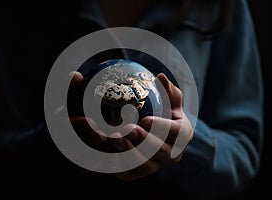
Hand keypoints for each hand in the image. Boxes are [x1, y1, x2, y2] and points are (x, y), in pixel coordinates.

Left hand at [69, 71, 192, 179]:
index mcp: (182, 136)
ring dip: (125, 152)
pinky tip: (99, 152)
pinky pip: (123, 170)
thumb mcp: (171, 101)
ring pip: (140, 164)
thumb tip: (161, 77)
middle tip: (126, 129)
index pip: (176, 133)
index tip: (146, 120)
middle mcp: (170, 155)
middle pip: (157, 151)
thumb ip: (168, 90)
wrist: (158, 138)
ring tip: (110, 138)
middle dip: (142, 141)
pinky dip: (111, 163)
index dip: (162, 128)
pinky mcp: (135, 173)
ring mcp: (153, 166)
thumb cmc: (165, 114)